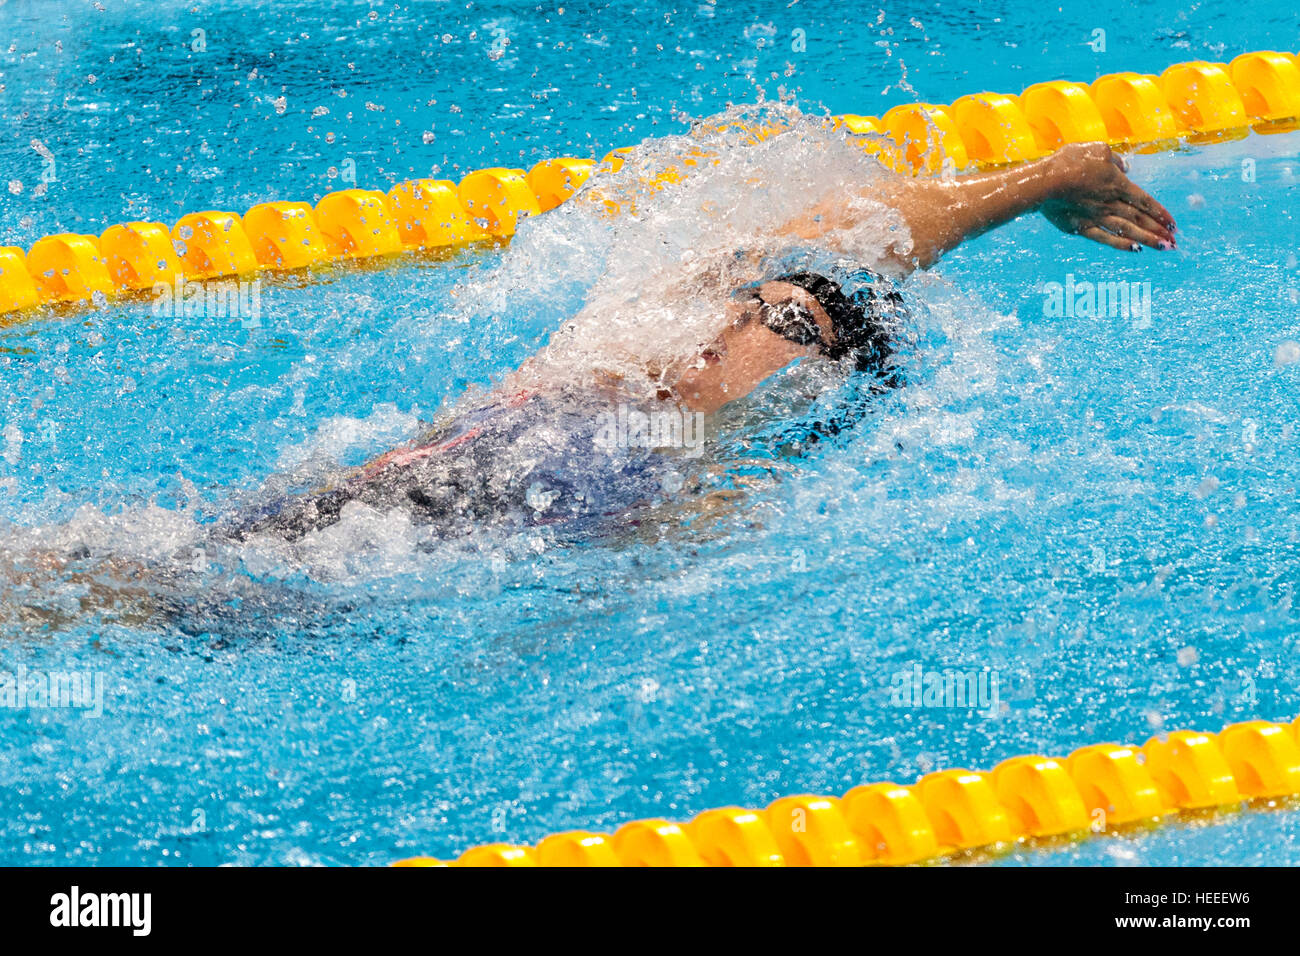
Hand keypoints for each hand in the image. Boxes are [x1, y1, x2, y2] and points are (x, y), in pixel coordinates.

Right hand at [1039, 142, 1175, 251]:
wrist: (1044, 183)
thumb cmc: (1069, 162)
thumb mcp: (1097, 150)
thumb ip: (1115, 159)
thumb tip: (1124, 167)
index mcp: (1117, 184)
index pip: (1145, 201)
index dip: (1161, 213)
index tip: (1174, 224)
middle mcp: (1111, 203)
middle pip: (1140, 219)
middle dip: (1159, 230)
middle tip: (1175, 242)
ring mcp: (1097, 217)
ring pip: (1128, 231)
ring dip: (1148, 239)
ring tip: (1165, 248)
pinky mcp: (1081, 228)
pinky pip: (1105, 238)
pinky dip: (1121, 244)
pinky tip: (1135, 249)